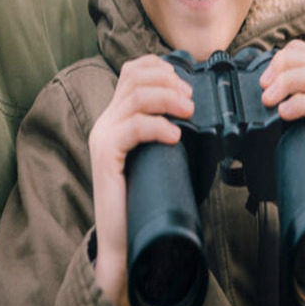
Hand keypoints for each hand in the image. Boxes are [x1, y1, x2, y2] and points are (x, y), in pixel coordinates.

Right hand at [88, 54, 194, 305]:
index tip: (188, 85)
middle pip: (135, 75)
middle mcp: (107, 120)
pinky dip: (158, 126)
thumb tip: (201, 110)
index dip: (163, 68)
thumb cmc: (149, 195)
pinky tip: (175, 136)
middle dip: (170, 80)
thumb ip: (171, 128)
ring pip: (136, 96)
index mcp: (119, 116)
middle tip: (191, 101)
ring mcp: (103, 136)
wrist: (126, 238)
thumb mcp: (162, 152)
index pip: (134, 70)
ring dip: (169, 99)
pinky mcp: (105, 155)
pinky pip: (132, 127)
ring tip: (190, 113)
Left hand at [259, 41, 304, 221]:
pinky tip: (284, 114)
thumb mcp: (285, 143)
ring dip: (285, 82)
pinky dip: (299, 104)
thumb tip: (236, 132)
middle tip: (263, 91)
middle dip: (280, 66)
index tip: (261, 81)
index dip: (281, 57)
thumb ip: (270, 130)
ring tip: (270, 103)